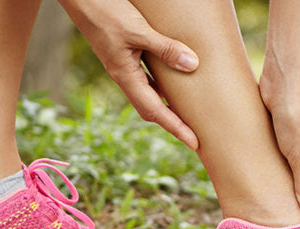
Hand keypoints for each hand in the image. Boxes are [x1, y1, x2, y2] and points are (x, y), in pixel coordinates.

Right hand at [60, 0, 199, 149]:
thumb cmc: (105, 11)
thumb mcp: (138, 30)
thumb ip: (165, 47)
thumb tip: (192, 65)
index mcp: (125, 76)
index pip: (155, 111)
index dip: (176, 128)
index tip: (194, 143)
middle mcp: (124, 76)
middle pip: (151, 110)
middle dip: (172, 124)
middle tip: (195, 136)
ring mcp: (123, 67)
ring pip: (148, 95)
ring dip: (167, 108)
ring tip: (187, 115)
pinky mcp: (124, 56)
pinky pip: (146, 79)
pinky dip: (161, 87)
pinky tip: (173, 84)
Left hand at [259, 68, 299, 220]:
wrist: (283, 82)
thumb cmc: (295, 118)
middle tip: (287, 228)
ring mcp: (294, 147)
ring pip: (292, 175)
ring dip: (284, 190)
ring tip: (269, 212)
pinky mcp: (277, 138)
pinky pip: (276, 162)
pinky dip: (270, 174)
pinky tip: (256, 183)